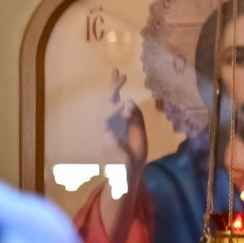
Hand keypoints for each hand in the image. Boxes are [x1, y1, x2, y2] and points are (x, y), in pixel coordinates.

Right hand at [106, 71, 147, 187]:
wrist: (130, 171)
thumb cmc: (134, 151)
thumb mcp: (138, 129)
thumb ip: (134, 116)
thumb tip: (128, 101)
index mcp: (117, 121)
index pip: (114, 100)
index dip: (114, 85)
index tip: (116, 71)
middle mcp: (109, 124)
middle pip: (107, 103)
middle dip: (112, 88)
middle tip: (119, 76)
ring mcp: (106, 132)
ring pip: (105, 111)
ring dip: (112, 97)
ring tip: (119, 85)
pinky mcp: (107, 141)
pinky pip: (108, 124)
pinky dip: (114, 114)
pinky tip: (124, 105)